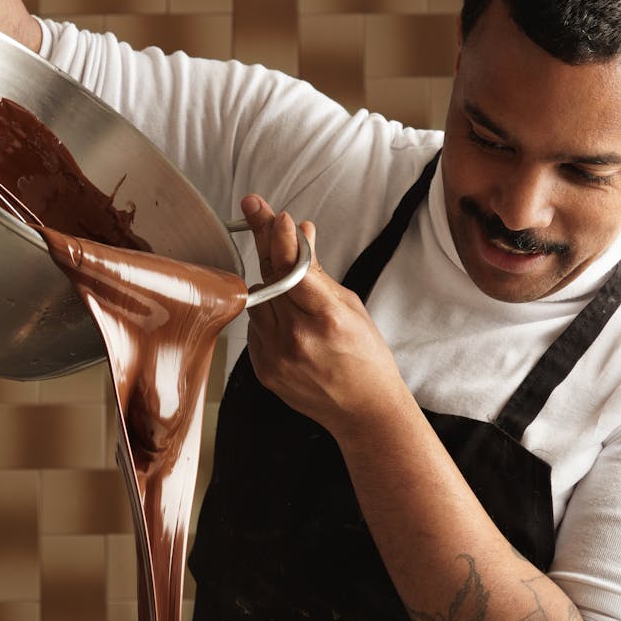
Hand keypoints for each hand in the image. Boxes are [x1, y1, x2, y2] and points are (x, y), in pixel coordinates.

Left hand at [242, 193, 408, 439]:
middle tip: (254, 209)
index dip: (280, 237)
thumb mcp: (351, 307)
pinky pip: (255, 327)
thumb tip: (301, 231)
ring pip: (258, 301)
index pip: (292, 267)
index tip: (273, 215)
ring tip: (292, 290)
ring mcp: (277, 356)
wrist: (363, 411)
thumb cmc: (366, 358)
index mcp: (326, 319)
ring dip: (269, 284)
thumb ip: (318, 272)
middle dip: (266, 242)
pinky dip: (268, 315)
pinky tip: (288, 322)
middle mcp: (297, 338)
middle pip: (269, 277)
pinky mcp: (263, 370)